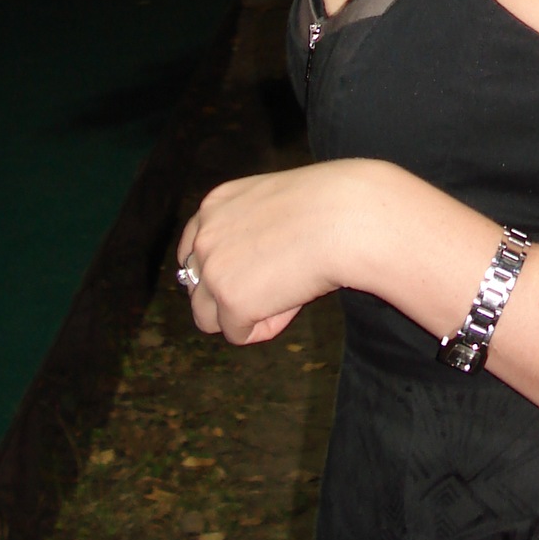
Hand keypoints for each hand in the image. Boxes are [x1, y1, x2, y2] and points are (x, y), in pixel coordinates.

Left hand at [177, 160, 373, 344]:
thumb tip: (248, 271)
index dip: (218, 270)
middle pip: (196, 288)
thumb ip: (249, 230)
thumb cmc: (328, 206)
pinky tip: (293, 301)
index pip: (190, 251)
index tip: (245, 276)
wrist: (347, 217)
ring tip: (284, 296)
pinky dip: (266, 326)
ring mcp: (213, 270)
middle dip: (230, 295)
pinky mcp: (231, 302)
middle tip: (274, 286)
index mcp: (214, 205)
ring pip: (208, 318)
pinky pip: (238, 334)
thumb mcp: (274, 205)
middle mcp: (204, 236)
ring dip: (241, 315)